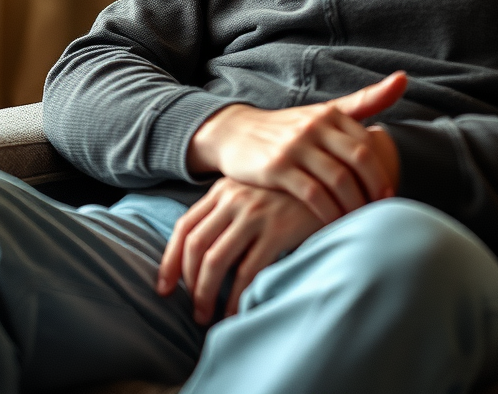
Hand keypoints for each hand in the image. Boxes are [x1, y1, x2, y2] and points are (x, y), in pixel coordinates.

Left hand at [157, 177, 319, 324]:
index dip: (170, 261)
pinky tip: (236, 311)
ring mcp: (257, 212)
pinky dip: (236, 297)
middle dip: (190, 284)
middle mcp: (235, 196)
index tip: (165, 288)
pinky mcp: (278, 229)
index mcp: (224, 188)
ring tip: (209, 315)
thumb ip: (228, 212)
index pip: (184, 226)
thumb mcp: (253, 193)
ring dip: (206, 295)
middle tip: (195, 308)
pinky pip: (247, 272)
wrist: (332, 183)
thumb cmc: (289, 197)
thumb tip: (200, 258)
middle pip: (196, 246)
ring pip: (215, 261)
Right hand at [187, 72, 405, 223]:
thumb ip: (365, 100)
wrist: (236, 133)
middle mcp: (315, 126)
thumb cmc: (290, 128)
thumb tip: (404, 78)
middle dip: (374, 188)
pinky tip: (334, 225)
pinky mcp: (276, 168)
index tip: (389, 194)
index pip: (367, 143)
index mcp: (331, 114)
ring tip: (360, 222)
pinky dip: (329, 213)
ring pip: (339, 179)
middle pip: (359, 159)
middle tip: (380, 211)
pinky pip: (313, 194)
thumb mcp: (325, 112)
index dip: (382, 170)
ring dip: (355, 205)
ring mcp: (295, 146)